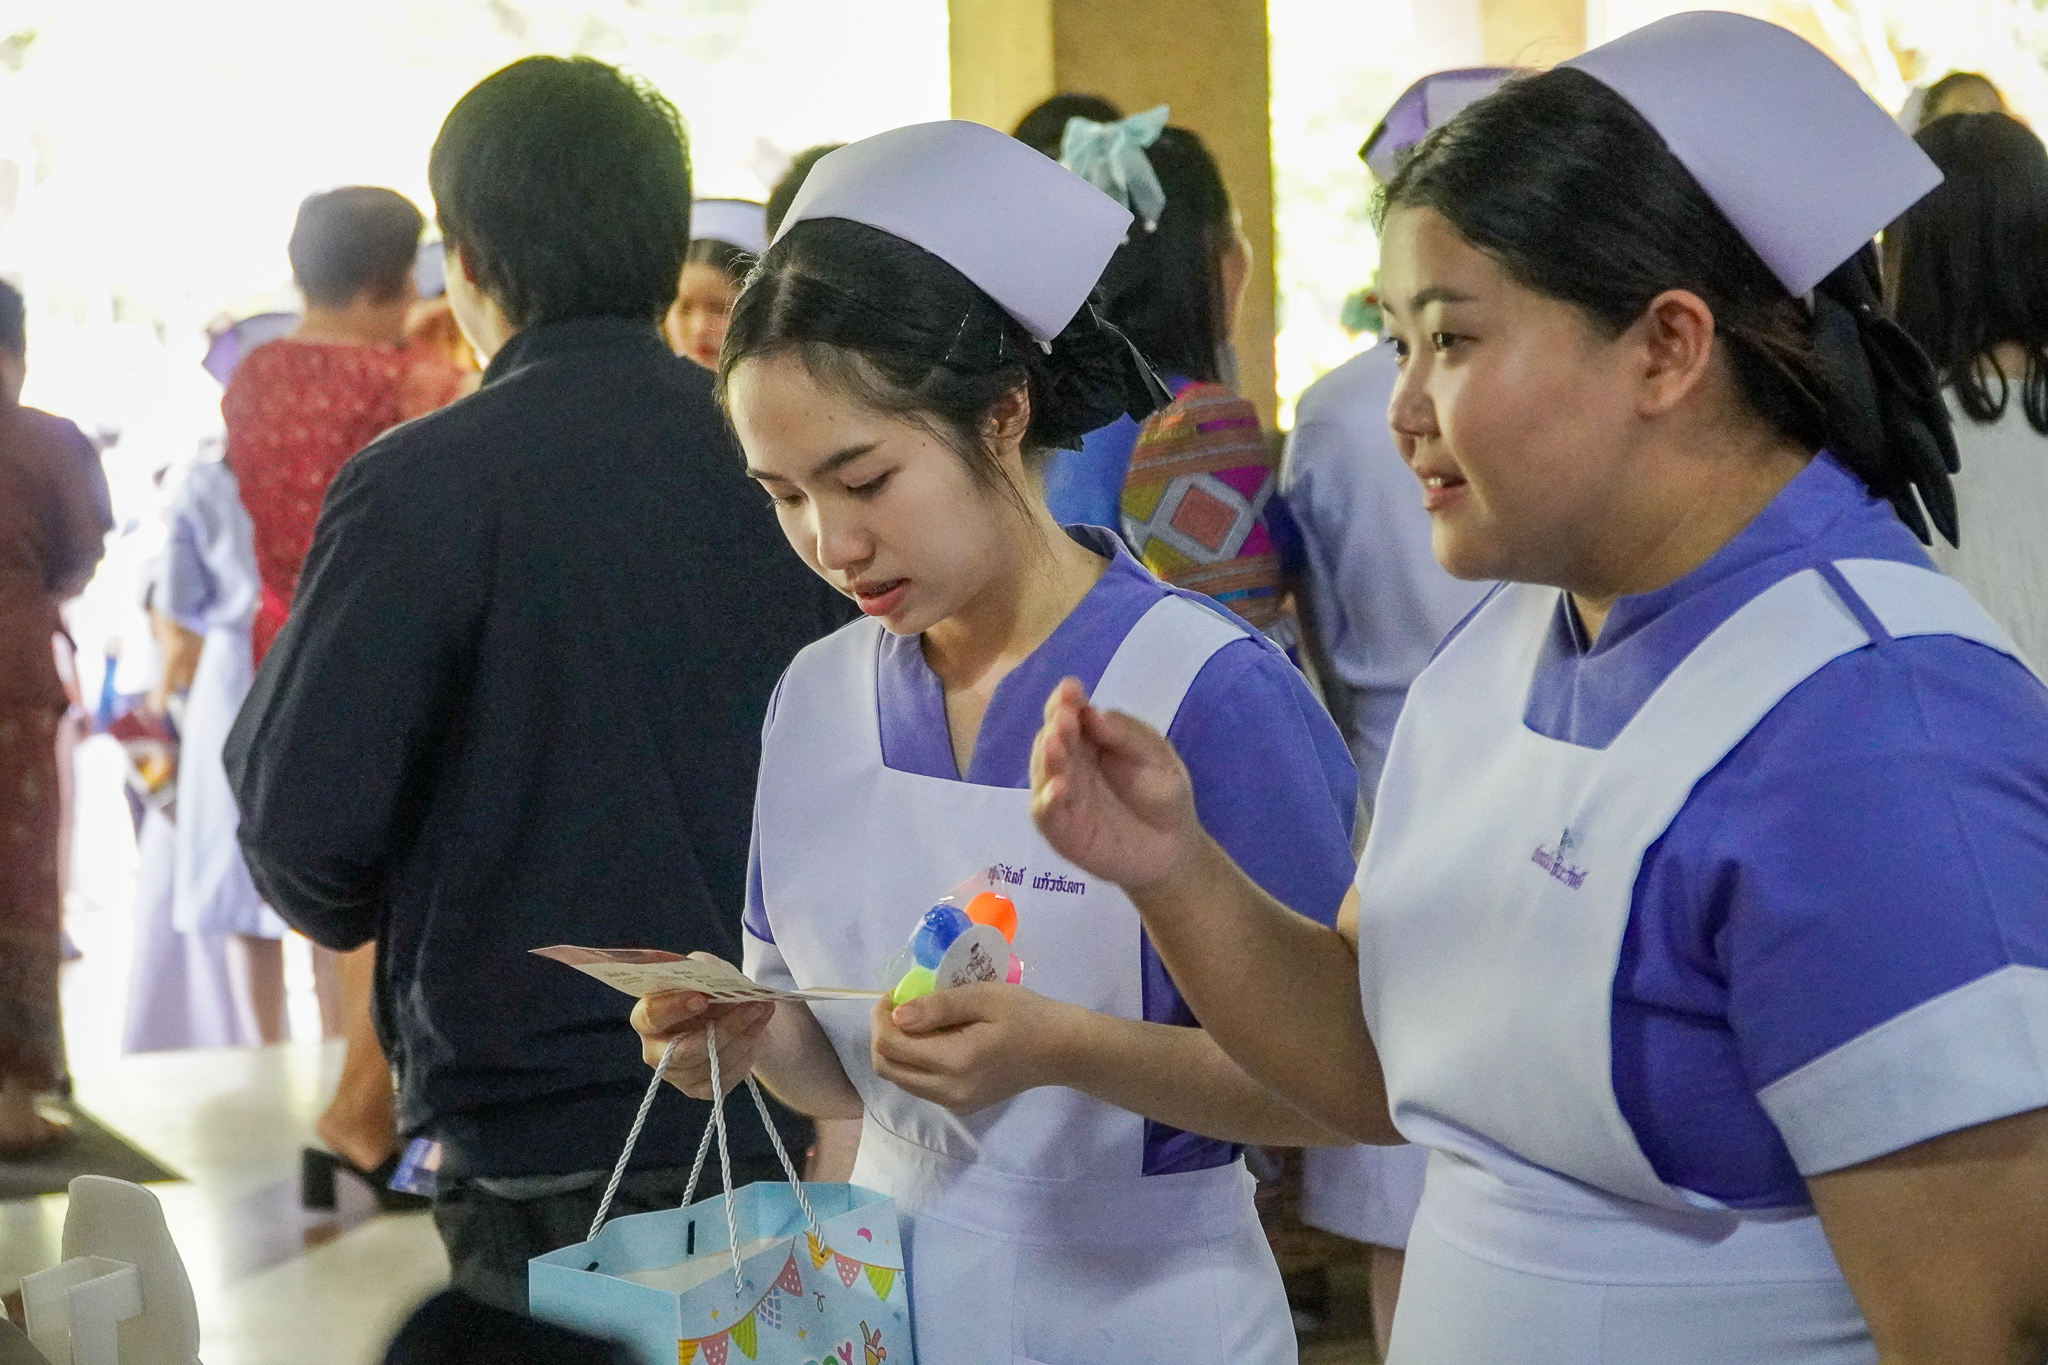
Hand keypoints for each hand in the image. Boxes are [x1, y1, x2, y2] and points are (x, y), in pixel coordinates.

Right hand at [629, 954, 774, 1098]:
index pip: (650, 1016)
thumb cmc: (715, 990)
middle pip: (683, 1051)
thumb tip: (718, 984)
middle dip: (723, 1029)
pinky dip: (745, 1055)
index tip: (703, 999)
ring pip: (710, 1065)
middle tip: (755, 1006)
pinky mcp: (697, 1088)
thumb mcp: (710, 970)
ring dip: (743, 1037)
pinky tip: (757, 1035)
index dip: (674, 1009)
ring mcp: (675, 1073)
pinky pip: (723, 1078)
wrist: (738, 1016)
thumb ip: (708, 972)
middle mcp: (654, 1049)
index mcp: (648, 1014)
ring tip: (763, 1012)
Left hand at [869, 984, 1076, 1114]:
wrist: (1061, 1051)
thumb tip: (896, 1016)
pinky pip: (920, 1086)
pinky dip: (915, 1062)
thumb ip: (938, 1006)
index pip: (891, 1047)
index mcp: (954, 1062)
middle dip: (883, 1035)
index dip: (880, 1018)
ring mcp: (954, 1103)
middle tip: (900, 1007)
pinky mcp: (961, 1106)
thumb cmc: (1026, 1016)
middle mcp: (948, 1091)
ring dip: (897, 1050)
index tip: (894, 994)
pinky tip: (935, 1040)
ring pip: (901, 1080)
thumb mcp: (984, 997)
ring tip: (918, 1021)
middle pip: (888, 1069)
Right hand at [1029, 677, 1205, 893]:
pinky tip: (1058, 787)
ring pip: (1043, 773)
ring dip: (1047, 758)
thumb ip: (1127, 735)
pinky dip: (1048, 801)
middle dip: (1056, 726)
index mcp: (1089, 738)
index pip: (1069, 713)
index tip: (1070, 689)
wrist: (1174, 847)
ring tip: (1057, 745)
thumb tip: (1092, 713)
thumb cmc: (1163, 795)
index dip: (1065, 701)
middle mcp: (1069, 763)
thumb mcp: (1156, 757)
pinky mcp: (1062, 830)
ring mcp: (1062, 797)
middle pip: (1052, 739)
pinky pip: (1047, 813)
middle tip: (1064, 717)